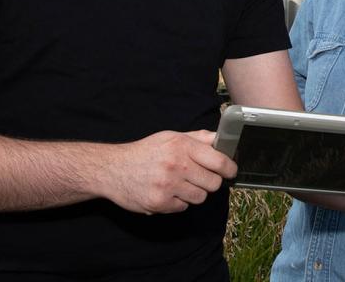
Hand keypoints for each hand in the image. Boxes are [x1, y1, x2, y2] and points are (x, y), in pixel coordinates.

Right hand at [101, 130, 236, 214]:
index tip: (230, 171)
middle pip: (213, 183)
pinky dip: (178, 202)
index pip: (220, 161)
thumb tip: (222, 138)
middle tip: (199, 177)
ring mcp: (168, 186)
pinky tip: (167, 192)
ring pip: (200, 197)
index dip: (230, 168)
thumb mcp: (171, 137)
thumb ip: (199, 138)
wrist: (113, 169)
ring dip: (194, 193)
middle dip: (210, 182)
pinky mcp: (160, 203)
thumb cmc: (146, 152)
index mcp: (182, 146)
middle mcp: (177, 165)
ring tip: (179, 184)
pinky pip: (183, 207)